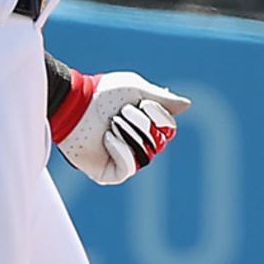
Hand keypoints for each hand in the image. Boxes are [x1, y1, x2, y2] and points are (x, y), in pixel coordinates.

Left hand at [51, 71, 186, 185]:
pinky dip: (120, 150)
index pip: (169, 129)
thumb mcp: (137, 89)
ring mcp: (123, 160)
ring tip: (111, 123)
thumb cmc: (103, 94)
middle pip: (159, 143)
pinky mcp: (108, 173)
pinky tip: (107, 138)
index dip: (159, 117)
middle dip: (140, 124)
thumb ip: (163, 99)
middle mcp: (137, 144)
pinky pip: (128, 169)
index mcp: (145, 125)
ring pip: (146, 155)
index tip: (143, 103)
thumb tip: (187, 105)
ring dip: (128, 134)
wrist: (75, 104)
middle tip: (120, 112)